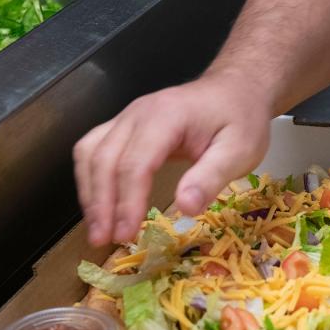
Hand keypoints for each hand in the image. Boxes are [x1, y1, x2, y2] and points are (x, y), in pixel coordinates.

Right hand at [73, 71, 272, 245]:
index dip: (127, 202)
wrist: (236, 89)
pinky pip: (94, 150)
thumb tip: (186, 208)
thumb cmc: (240, 119)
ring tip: (97, 230)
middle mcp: (137, 114)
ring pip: (90, 153)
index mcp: (167, 117)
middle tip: (103, 240)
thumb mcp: (240, 151)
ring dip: (89, 193)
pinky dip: (91, 180)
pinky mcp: (124, 127)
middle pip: (104, 159)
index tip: (125, 235)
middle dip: (100, 203)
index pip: (136, 163)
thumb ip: (212, 177)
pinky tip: (99, 206)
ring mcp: (127, 118)